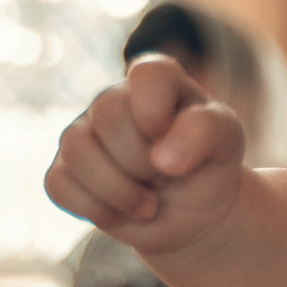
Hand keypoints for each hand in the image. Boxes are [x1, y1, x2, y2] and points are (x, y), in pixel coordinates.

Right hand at [44, 55, 247, 256]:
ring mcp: (82, 133)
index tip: (177, 147)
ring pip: (76, 149)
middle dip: (144, 161)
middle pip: (108, 113)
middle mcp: (113, 99)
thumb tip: (161, 157)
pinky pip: (59, 185)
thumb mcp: (226, 143)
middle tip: (167, 178)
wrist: (193, 212)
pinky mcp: (64, 170)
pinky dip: (97, 210)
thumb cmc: (209, 166)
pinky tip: (122, 212)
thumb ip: (205, 131)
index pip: (148, 74)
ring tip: (149, 203)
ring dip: (120, 191)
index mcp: (157, 81)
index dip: (158, 114)